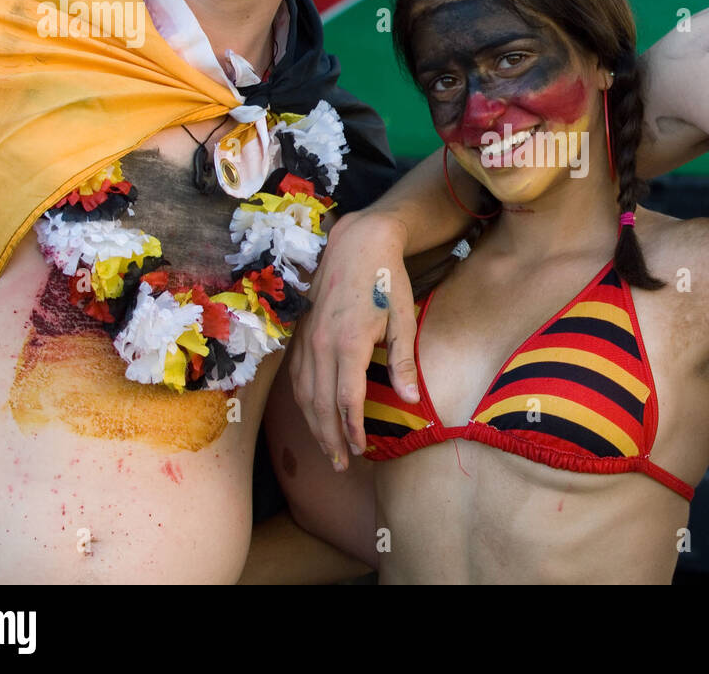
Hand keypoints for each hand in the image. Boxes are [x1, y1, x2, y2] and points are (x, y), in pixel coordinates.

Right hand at [291, 211, 418, 470]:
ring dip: (314, 425)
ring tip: (328, 449)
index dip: (352, 430)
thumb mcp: (403, 318)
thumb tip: (410, 400)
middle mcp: (321, 345)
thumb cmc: (387, 280)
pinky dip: (305, 403)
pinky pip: (298, 377)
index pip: (347, 400)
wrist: (357, 243)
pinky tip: (313, 416)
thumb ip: (404, 361)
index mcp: (349, 343)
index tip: (361, 451)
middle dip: (330, 438)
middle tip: (342, 465)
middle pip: (321, 404)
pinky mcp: (301, 334)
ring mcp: (307, 340)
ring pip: (305, 394)